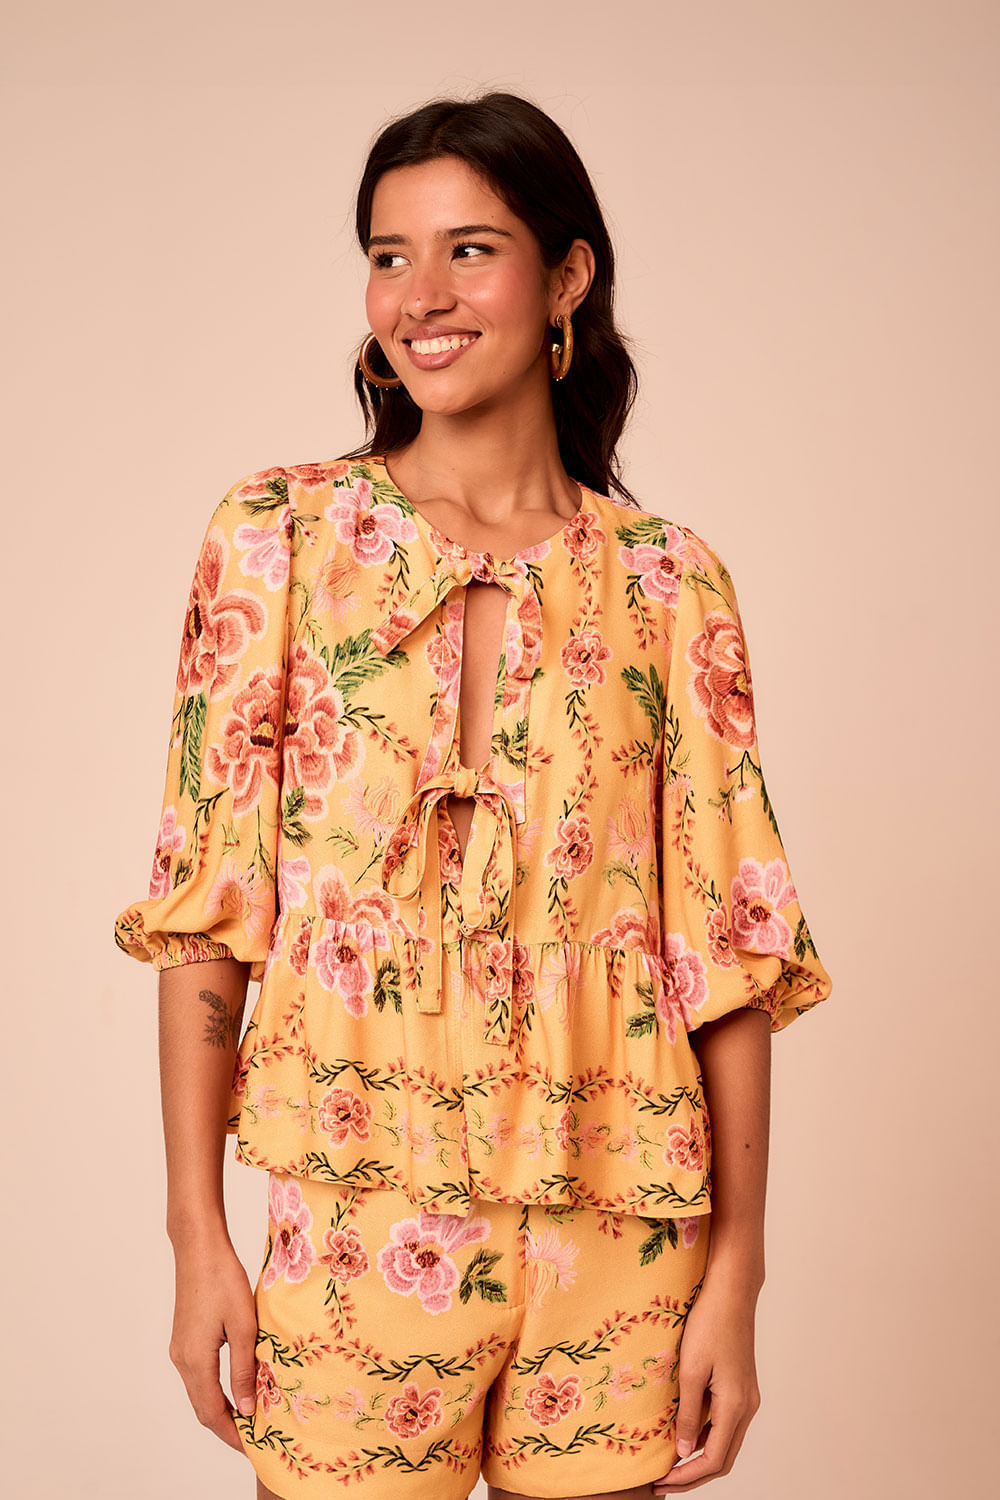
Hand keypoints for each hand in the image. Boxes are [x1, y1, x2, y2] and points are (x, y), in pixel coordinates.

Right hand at [168, 1236, 258, 1452]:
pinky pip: (199, 1376)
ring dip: (222, 1409)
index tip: (254, 1448)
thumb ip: (245, 1369)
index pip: (213, 1413)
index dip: (233, 1435)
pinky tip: (236, 1386)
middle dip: (228, 1427)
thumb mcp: (244, 1326)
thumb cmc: (223, 1280)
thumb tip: (249, 1409)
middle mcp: (182, 1360)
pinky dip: (216, 1390)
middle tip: (256, 1439)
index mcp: (196, 1360)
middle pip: (203, 1408)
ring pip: (200, 1392)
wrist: (199, 1248)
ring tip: (251, 1416)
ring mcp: (180, 1349)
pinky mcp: (184, 1338)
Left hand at [653, 1273, 761, 1491]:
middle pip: (723, 1458)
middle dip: (693, 1475)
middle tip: (662, 1482)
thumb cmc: (709, 1324)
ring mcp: (747, 1397)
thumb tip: (682, 1452)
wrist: (731, 1291)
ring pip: (726, 1441)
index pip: (713, 1460)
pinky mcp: (741, 1386)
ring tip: (668, 1462)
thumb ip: (687, 1414)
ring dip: (699, 1457)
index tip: (661, 1482)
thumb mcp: (691, 1370)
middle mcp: (747, 1407)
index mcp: (736, 1406)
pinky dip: (706, 1436)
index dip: (687, 1476)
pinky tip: (683, 1433)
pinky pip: (725, 1423)